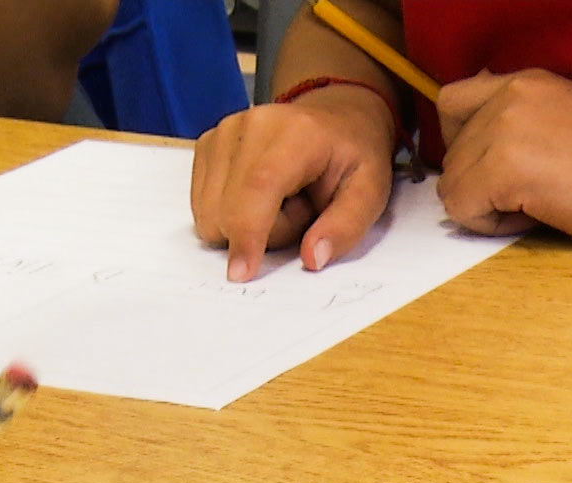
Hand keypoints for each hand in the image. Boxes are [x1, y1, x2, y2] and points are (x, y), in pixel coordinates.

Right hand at [191, 85, 397, 281]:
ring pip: (210, 213)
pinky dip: (228, 212)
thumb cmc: (351, 156)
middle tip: (299, 210)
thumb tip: (312, 258)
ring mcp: (223, 133)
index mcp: (296, 133)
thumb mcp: (370, 193)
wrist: (335, 119)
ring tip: (280, 201)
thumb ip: (345, 228)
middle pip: (228, 210)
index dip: (247, 233)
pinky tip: (257, 195)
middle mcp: (251, 126)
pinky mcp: (206, 145)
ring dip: (244, 225)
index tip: (241, 273)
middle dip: (262, 233)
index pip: (258, 187)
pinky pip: (202, 207)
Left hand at [436, 69, 571, 247]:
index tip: (491, 164)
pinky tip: (534, 214)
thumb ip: (517, 118)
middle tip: (536, 189)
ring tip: (539, 200)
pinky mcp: (505, 168)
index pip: (450, 102)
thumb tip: (467, 135)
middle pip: (449, 155)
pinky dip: (490, 224)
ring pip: (451, 185)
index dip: (460, 141)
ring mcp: (505, 129)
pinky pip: (460, 208)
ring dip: (487, 206)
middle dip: (481, 183)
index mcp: (523, 81)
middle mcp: (509, 96)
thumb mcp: (564, 116)